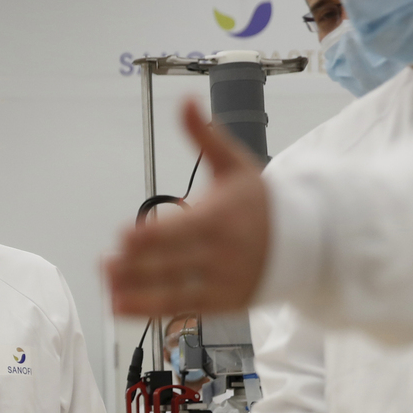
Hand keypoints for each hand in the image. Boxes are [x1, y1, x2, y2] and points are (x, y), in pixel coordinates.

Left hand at [106, 98, 269, 317]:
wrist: (308, 239)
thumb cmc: (261, 201)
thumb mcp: (235, 164)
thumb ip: (205, 136)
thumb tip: (186, 101)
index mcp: (222, 217)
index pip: (181, 230)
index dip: (149, 237)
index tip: (122, 238)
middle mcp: (223, 252)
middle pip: (172, 264)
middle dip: (134, 267)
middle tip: (104, 264)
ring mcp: (224, 280)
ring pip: (173, 292)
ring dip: (136, 293)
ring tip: (108, 288)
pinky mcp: (223, 303)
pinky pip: (181, 309)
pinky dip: (148, 310)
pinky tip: (120, 306)